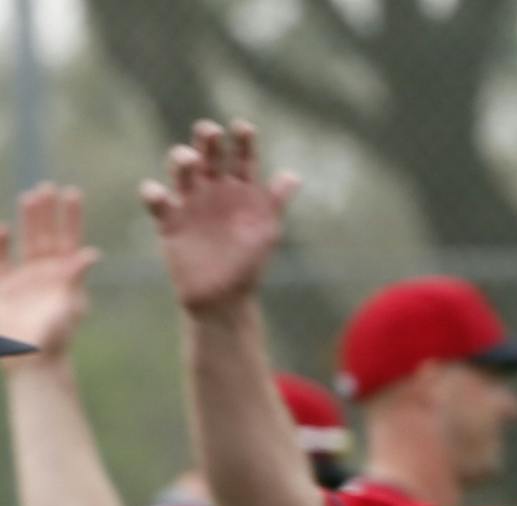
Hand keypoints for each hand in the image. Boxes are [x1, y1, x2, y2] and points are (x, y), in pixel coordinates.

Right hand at [0, 184, 99, 359]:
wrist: (30, 361)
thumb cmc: (55, 337)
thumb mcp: (68, 306)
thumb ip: (75, 279)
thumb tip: (92, 253)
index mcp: (65, 277)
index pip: (70, 240)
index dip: (71, 217)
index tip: (73, 192)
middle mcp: (45, 273)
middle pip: (46, 235)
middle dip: (47, 212)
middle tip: (47, 187)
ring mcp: (23, 278)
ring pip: (25, 241)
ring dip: (27, 220)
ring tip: (29, 196)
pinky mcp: (1, 286)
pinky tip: (1, 227)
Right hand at [140, 120, 299, 316]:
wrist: (225, 297)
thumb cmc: (249, 262)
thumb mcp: (266, 231)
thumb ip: (276, 202)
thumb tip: (293, 176)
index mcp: (241, 188)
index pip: (242, 157)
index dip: (242, 140)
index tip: (243, 128)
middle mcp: (214, 188)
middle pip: (208, 154)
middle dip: (207, 140)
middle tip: (210, 131)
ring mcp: (190, 201)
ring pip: (181, 170)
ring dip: (182, 159)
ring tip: (189, 159)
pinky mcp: (169, 220)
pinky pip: (156, 200)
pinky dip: (153, 193)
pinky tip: (159, 195)